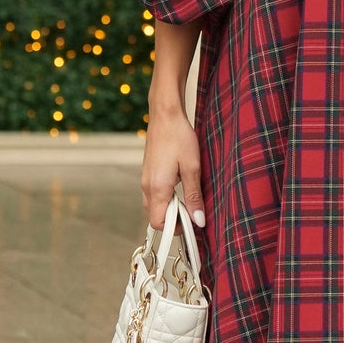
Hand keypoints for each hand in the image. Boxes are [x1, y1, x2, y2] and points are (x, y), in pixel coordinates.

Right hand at [141, 101, 203, 230]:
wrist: (165, 115)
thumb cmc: (179, 138)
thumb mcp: (192, 168)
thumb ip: (194, 196)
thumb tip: (198, 220)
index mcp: (157, 188)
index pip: (158, 223)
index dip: (174, 228)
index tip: (191, 221)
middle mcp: (147, 187)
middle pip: (155, 217)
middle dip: (173, 219)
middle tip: (191, 208)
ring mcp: (145, 180)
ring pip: (154, 205)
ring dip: (169, 207)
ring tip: (187, 195)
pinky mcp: (148, 173)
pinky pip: (154, 194)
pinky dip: (165, 197)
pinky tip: (179, 184)